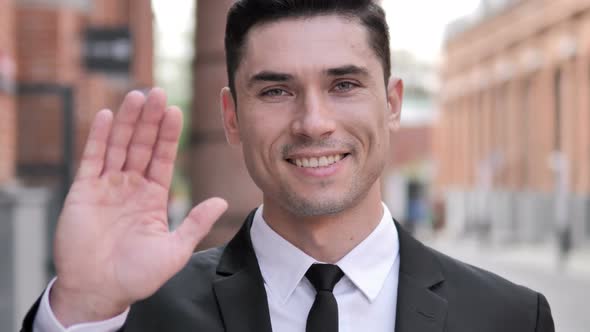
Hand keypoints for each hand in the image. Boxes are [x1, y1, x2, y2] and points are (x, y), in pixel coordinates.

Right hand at [50, 88, 227, 325]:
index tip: (176, 111)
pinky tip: (107, 116)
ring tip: (138, 95)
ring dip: (127, 121)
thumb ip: (196, 223)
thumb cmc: (137, 276)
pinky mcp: (83, 191)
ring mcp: (107, 187)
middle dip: (150, 120)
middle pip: (141, 145)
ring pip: (119, 146)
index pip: (162, 158)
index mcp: (153, 197)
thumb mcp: (175, 250)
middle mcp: (130, 187)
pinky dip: (99, 137)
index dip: (168, 135)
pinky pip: (92, 159)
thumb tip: (221, 202)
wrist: (100, 291)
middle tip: (159, 92)